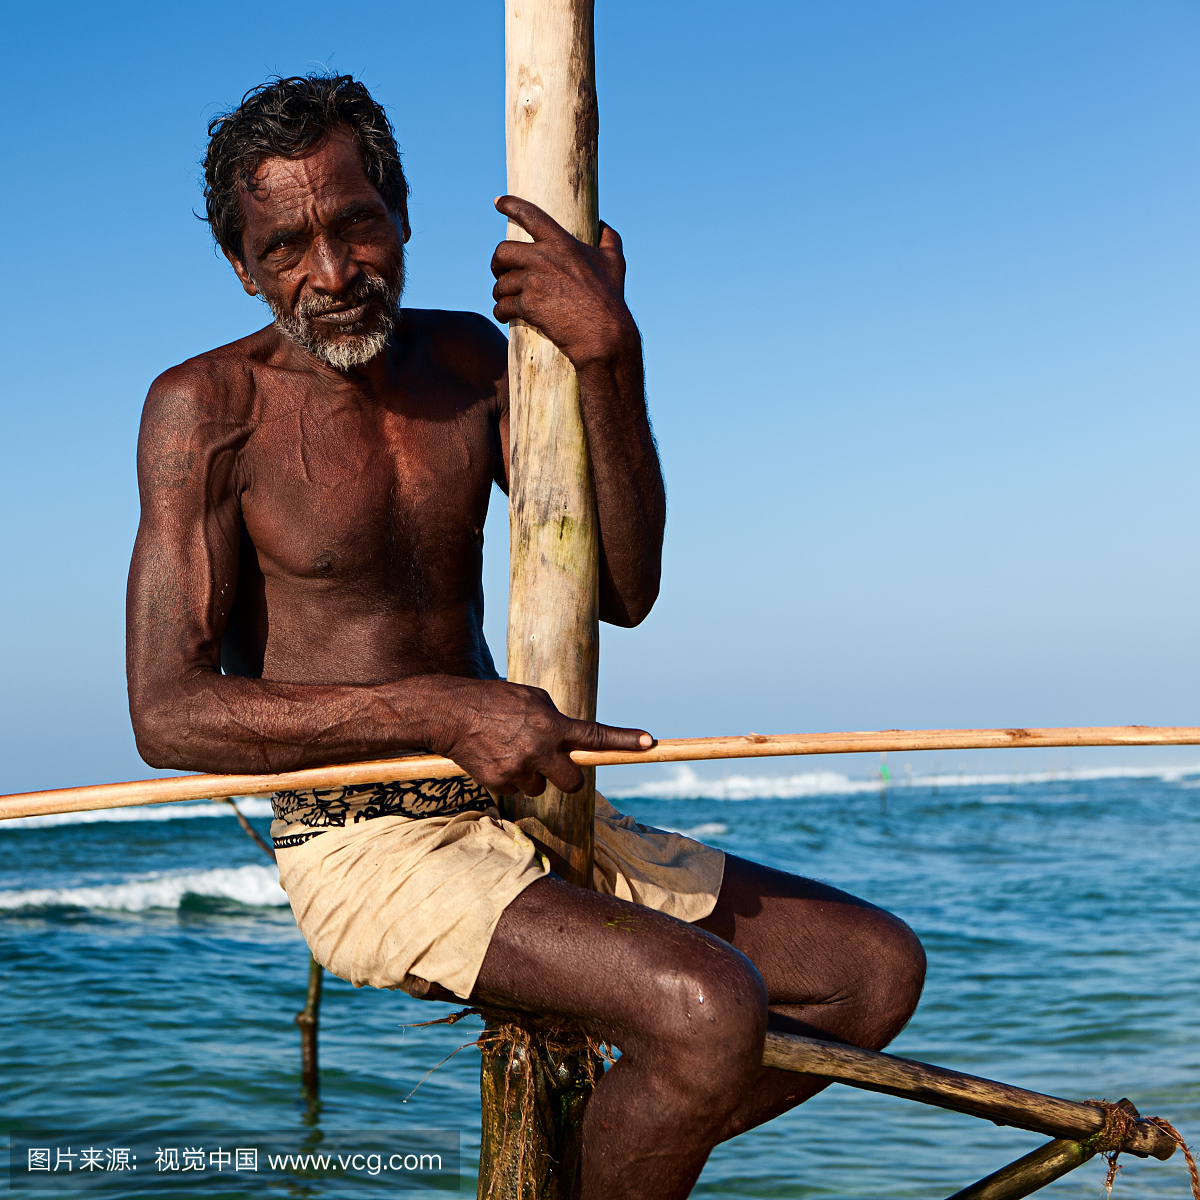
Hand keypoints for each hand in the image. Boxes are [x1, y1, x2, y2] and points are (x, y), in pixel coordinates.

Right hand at [428, 677, 652, 795]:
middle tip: (556, 765)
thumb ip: (555, 718)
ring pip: (542, 788)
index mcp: (551, 724)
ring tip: (511, 752)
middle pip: (574, 782)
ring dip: (534, 776)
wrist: (449, 713)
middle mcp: (539, 750)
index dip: (624, 741)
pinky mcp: (499, 784)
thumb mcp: (531, 698)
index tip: (650, 742)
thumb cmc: (494, 700)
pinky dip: (510, 778)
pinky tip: (495, 758)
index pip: (595, 735)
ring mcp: (519, 770)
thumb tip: (572, 738)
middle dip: (569, 777)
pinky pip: (517, 790)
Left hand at [490, 196, 637, 367]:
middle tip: (500, 273)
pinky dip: (501, 312)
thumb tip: (602, 224)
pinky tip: (504, 315)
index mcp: (562, 243)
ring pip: (501, 283)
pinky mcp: (528, 306)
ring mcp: (534, 282)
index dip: (511, 205)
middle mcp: (544, 258)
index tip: (498, 202)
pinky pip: (503, 306)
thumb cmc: (611, 299)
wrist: (603, 334)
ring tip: (504, 299)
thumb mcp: (615, 263)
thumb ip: (609, 238)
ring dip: (499, 292)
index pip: (530, 216)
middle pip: (503, 252)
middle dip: (496, 263)